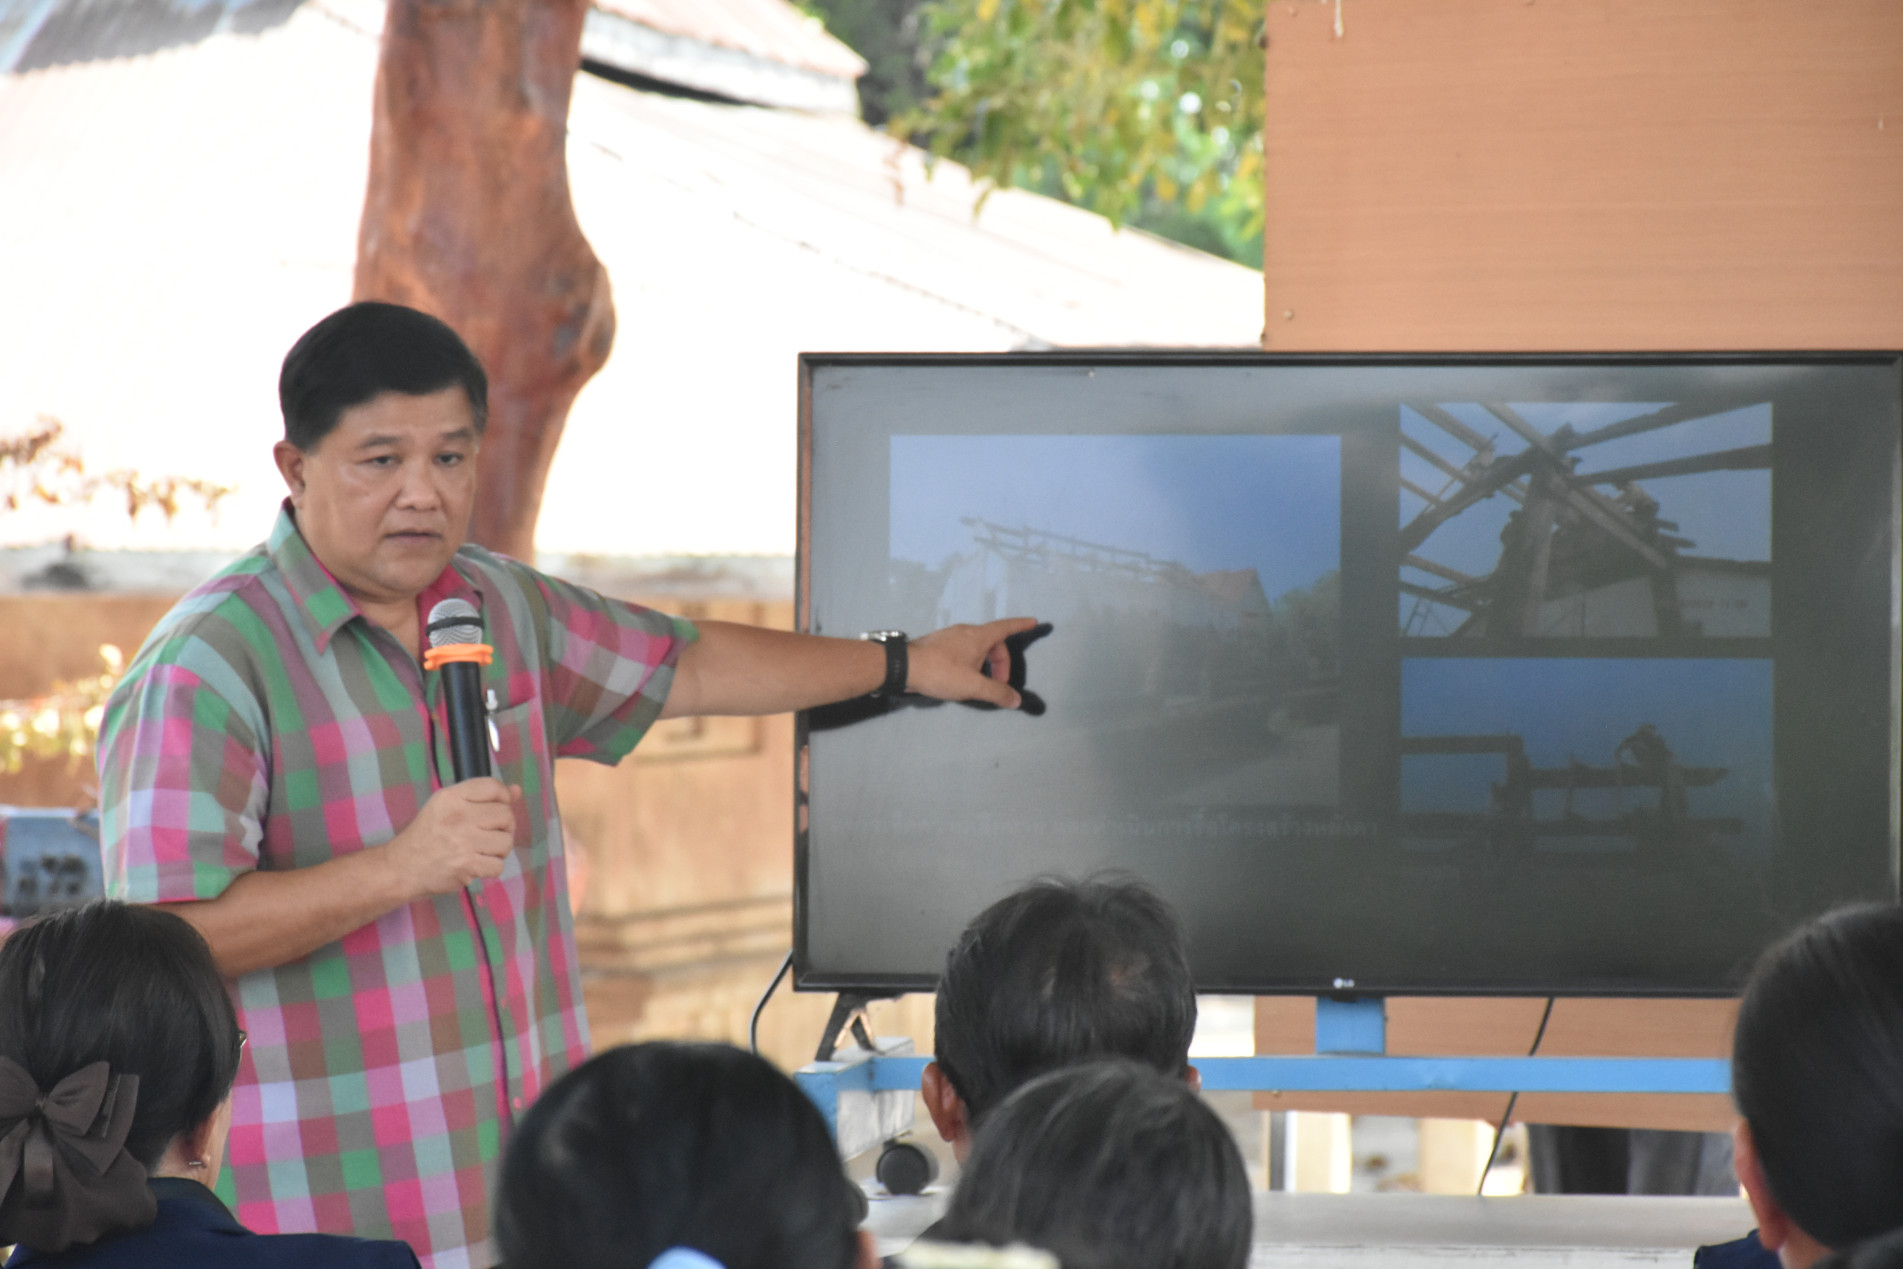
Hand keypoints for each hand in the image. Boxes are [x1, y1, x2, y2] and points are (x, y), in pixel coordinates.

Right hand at [384, 779, 519, 898]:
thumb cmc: (427, 835)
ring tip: (482, 850)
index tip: (496, 809)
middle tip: (489, 834)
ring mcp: (463, 841)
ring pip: (506, 842)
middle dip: (504, 827)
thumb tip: (517, 790)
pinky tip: (476, 864)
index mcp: (451, 797)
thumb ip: (482, 797)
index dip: (503, 798)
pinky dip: (490, 868)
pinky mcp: (467, 865)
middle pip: (506, 815)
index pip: (493, 787)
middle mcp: (458, 816)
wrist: (401, 867)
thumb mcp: (447, 807)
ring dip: (498, 850)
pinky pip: (498, 866)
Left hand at [906, 617, 1039, 708]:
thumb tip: (1016, 700)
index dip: (1020, 625)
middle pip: (992, 642)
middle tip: (999, 684)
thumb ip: (996, 692)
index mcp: (978, 636)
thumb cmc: (941, 672)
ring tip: (980, 683)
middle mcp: (965, 631)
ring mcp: (950, 636)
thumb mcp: (972, 686)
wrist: (903, 667)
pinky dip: (971, 662)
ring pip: (976, 646)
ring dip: (985, 663)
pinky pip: (963, 650)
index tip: (1033, 622)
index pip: (1005, 627)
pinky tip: (963, 678)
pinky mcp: (938, 645)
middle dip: (1001, 662)